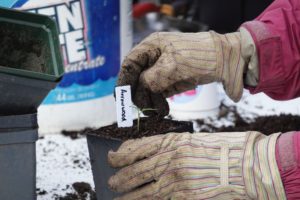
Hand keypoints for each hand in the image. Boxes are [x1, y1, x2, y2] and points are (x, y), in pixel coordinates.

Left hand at [108, 132, 247, 199]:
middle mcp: (169, 160)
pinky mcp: (184, 198)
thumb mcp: (194, 141)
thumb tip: (151, 156)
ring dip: (128, 196)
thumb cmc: (226, 149)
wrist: (249, 165)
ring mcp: (175, 181)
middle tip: (111, 182)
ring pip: (142, 191)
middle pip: (134, 170)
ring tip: (119, 197)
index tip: (112, 158)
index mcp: (172, 142)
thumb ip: (172, 148)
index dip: (120, 155)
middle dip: (119, 178)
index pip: (135, 148)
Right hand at [117, 31, 245, 115]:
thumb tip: (139, 91)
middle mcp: (154, 58)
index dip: (123, 80)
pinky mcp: (171, 81)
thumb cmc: (198, 57)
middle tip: (144, 108)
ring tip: (158, 112)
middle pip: (137, 78)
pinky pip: (158, 93)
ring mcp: (162, 70)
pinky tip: (162, 110)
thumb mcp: (171, 67)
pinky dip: (158, 103)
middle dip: (139, 94)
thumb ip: (151, 79)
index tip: (120, 97)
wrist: (225, 60)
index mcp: (151, 47)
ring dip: (150, 101)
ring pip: (147, 88)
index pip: (130, 63)